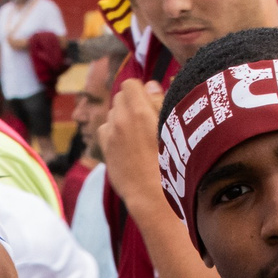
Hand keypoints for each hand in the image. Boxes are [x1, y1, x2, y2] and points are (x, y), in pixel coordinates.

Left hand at [95, 80, 164, 210]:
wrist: (154, 193)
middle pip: (119, 97)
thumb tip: (149, 86)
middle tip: (145, 117)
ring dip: (121, 117)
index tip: (149, 101)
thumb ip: (159, 102)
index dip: (140, 90)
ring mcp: (110, 135)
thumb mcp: (172, 126)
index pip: (130, 84)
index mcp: (139, 111)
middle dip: (130, 102)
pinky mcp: (105, 149)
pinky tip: (125, 143)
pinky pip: (104, 130)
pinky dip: (112, 132)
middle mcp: (121, 120)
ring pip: (111, 113)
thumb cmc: (171, 160)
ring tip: (137, 133)